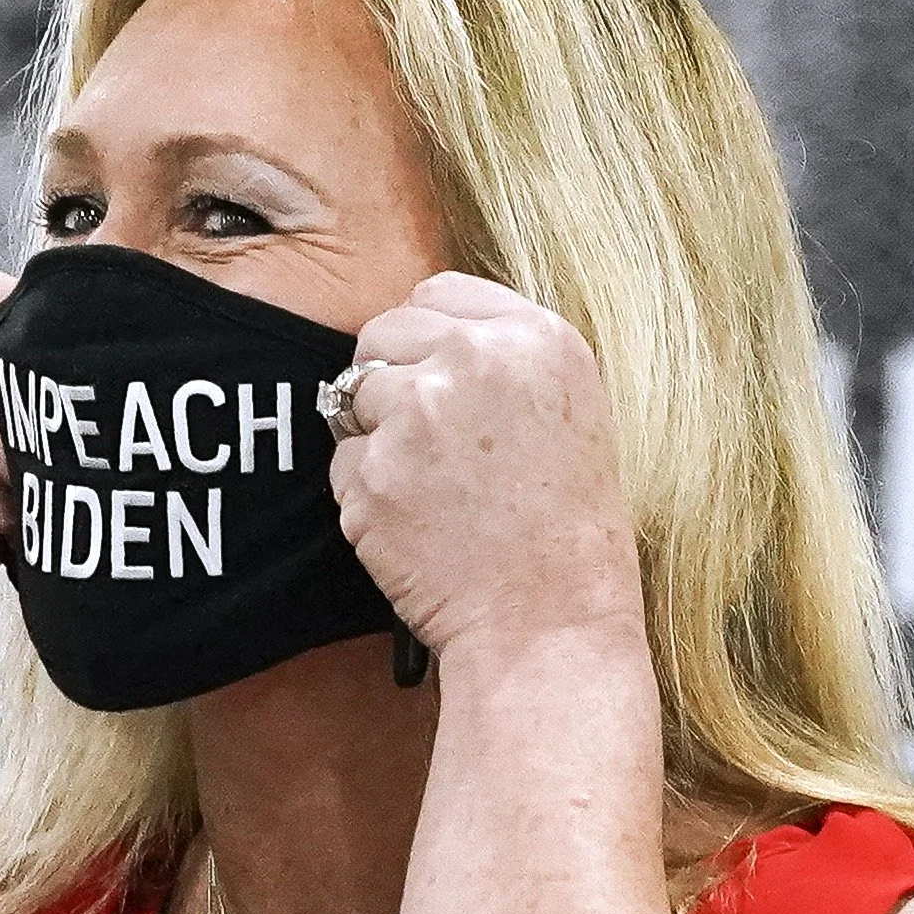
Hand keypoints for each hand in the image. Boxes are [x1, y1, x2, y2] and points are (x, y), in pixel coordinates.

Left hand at [328, 273, 641, 662]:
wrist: (551, 621)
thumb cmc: (567, 527)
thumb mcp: (571, 410)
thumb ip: (503, 356)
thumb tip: (427, 330)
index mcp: (535, 337)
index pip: (438, 292)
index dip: (428, 337)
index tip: (437, 377)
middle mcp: (475, 360)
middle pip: (383, 332)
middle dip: (390, 379)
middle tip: (427, 441)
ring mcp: (417, 413)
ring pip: (352, 395)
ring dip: (374, 437)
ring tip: (433, 490)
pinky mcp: (371, 471)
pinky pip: (341, 463)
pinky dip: (365, 494)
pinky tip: (416, 525)